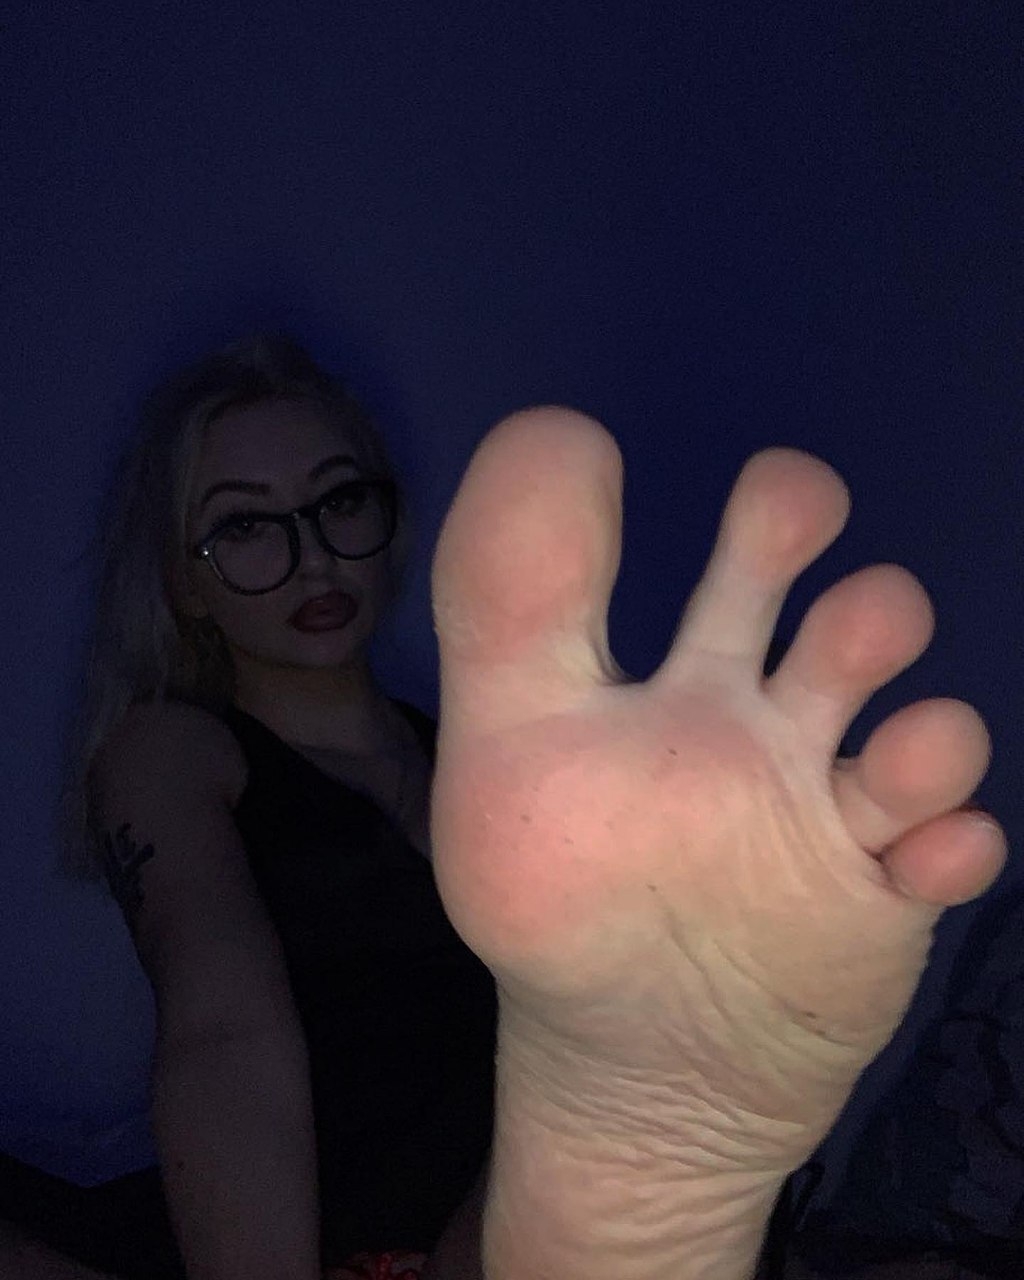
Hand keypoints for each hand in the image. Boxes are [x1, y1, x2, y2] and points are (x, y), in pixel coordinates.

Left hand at [429, 407, 1005, 1178]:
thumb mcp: (501, 743)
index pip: (752, 566)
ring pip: (922, 736)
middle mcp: (779, 730)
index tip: (779, 504)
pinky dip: (950, 846)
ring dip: (927, 726)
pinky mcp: (882, 908)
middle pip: (855, 629)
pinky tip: (915, 859)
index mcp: (691, 681)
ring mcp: (837, 819)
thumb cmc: (557, 893)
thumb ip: (506, 597)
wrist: (628, 1062)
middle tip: (845, 603)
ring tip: (886, 753)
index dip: (778, 519)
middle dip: (871, 599)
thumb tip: (553, 430)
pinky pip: (948, 858)